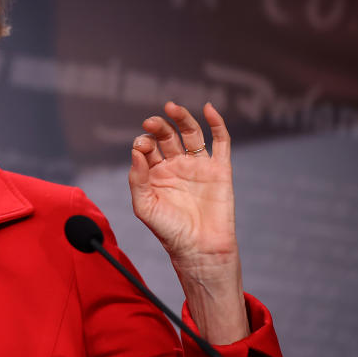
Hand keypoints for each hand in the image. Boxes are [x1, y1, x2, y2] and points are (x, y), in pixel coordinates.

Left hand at [129, 101, 248, 342]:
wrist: (199, 250)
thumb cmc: (168, 231)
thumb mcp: (144, 206)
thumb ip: (137, 178)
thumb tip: (136, 150)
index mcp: (155, 173)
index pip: (147, 148)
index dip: (143, 142)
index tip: (141, 146)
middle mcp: (176, 166)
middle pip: (167, 136)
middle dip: (158, 126)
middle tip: (151, 122)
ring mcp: (198, 166)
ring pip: (191, 134)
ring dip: (182, 118)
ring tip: (171, 107)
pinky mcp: (220, 169)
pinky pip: (221, 142)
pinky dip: (217, 124)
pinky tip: (209, 109)